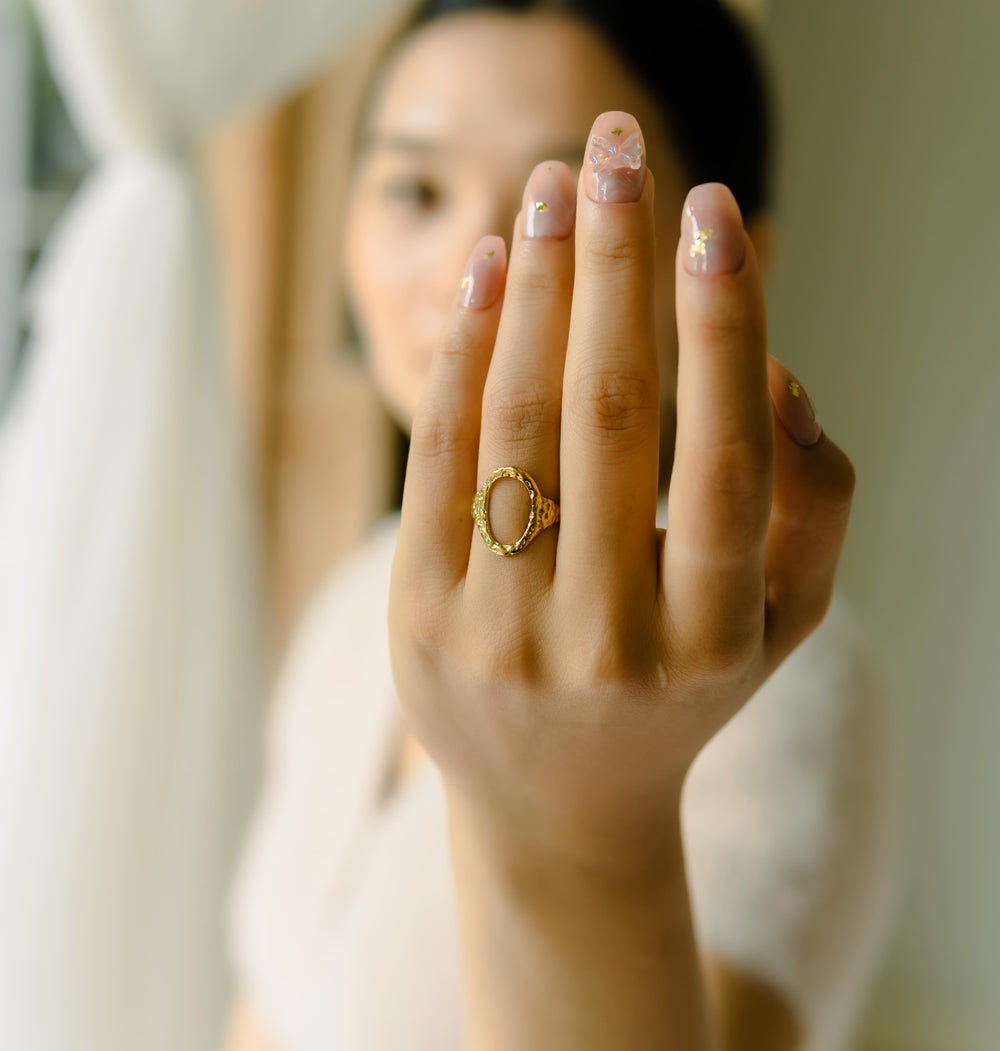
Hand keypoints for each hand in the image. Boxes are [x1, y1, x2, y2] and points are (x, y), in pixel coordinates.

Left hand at [388, 111, 854, 876]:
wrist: (557, 803)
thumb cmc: (679, 689)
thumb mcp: (779, 623)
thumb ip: (812, 505)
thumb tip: (771, 374)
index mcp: (714, 639)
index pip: (726, 455)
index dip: (720, 320)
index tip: (711, 211)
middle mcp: (607, 639)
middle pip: (609, 414)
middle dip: (613, 264)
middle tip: (615, 147)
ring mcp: (502, 633)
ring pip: (516, 421)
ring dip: (530, 284)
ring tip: (544, 186)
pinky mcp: (420, 618)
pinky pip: (440, 459)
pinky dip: (461, 351)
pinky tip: (482, 271)